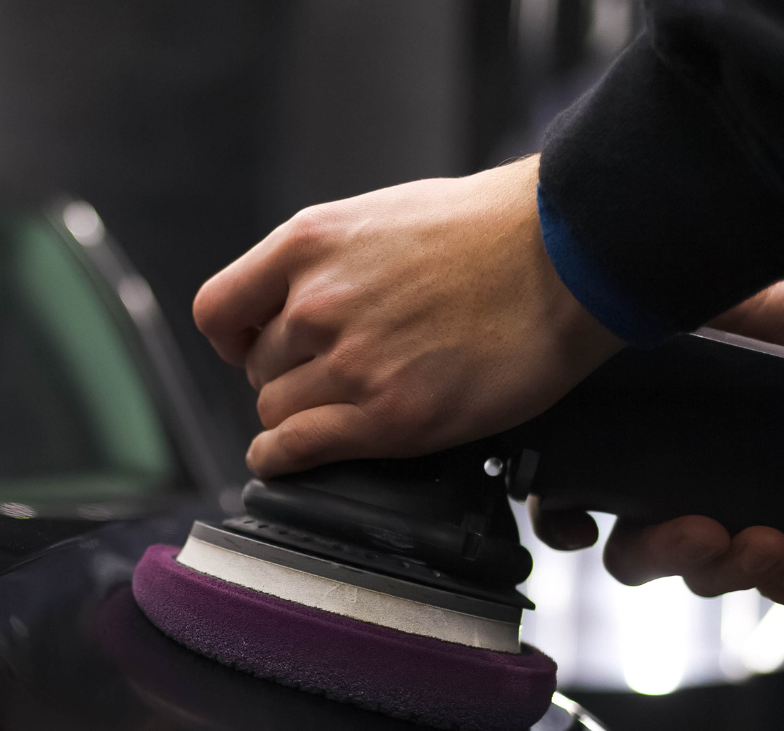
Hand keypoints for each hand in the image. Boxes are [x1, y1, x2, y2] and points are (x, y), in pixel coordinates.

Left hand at [194, 156, 620, 477]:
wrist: (565, 254)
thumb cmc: (494, 230)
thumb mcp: (384, 217)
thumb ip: (332, 261)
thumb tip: (299, 301)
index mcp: (310, 244)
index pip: (218, 310)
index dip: (234, 339)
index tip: (254, 348)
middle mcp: (318, 302)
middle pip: (257, 368)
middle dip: (288, 376)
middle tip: (335, 378)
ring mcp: (352, 362)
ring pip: (278, 410)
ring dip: (301, 416)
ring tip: (342, 410)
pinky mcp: (390, 416)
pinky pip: (298, 449)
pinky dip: (282, 460)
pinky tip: (286, 461)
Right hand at [537, 260, 783, 604]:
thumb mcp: (731, 297)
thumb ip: (671, 314)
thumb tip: (623, 317)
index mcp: (644, 430)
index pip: (574, 487)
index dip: (561, 519)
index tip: (584, 530)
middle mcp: (677, 480)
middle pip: (637, 550)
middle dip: (665, 554)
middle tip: (704, 533)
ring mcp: (734, 510)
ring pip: (704, 573)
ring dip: (728, 571)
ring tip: (771, 542)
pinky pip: (775, 582)